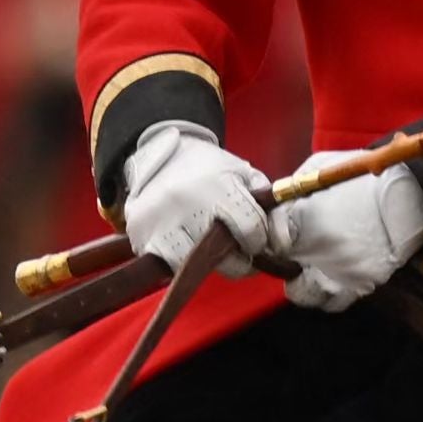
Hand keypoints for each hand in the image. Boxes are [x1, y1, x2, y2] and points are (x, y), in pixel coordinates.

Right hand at [120, 122, 273, 275]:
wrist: (160, 154)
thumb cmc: (210, 168)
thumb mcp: (245, 177)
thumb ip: (270, 208)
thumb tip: (283, 242)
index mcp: (217, 187)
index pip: (251, 230)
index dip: (259, 240)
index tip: (255, 238)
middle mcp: (185, 204)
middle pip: (224, 257)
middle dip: (238, 259)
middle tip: (237, 249)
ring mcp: (159, 221)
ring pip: (194, 267)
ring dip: (208, 263)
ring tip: (210, 245)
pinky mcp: (140, 234)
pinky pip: (168, 265)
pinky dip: (181, 261)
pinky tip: (187, 244)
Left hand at [268, 152, 422, 311]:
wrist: (416, 196)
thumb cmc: (366, 178)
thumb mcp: (321, 168)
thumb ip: (291, 189)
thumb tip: (272, 200)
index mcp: (303, 222)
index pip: (270, 241)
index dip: (272, 235)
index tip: (278, 230)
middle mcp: (318, 254)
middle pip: (282, 268)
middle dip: (284, 257)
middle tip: (292, 247)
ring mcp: (341, 273)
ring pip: (304, 294)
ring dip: (303, 282)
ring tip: (310, 266)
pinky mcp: (363, 285)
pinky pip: (334, 302)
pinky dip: (328, 292)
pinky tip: (332, 275)